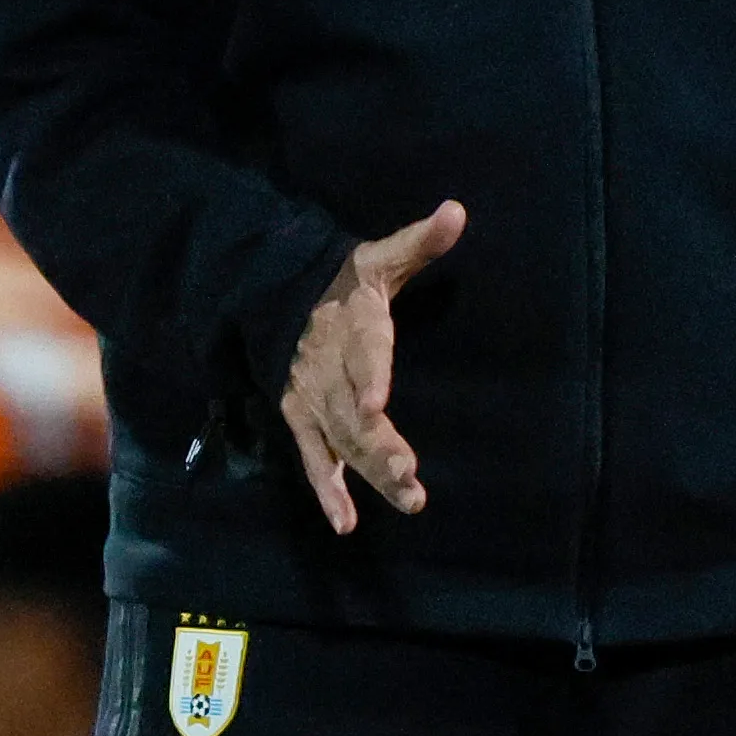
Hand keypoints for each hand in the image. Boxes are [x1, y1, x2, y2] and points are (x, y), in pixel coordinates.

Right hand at [278, 202, 465, 534]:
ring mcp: (312, 398)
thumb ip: (420, 242)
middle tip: (410, 476)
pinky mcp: (300, 418)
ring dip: (368, 474)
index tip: (374, 405)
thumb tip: (458, 211)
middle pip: (352, 411)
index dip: (368, 377)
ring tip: (407, 499)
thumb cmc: (344, 282)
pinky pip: (313, 458)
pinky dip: (327, 490)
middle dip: (379, 446)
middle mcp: (329, 368)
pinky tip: (346, 524)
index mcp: (354, 326)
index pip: (362, 351)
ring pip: (341, 441)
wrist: (277, 296)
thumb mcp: (380, 257)